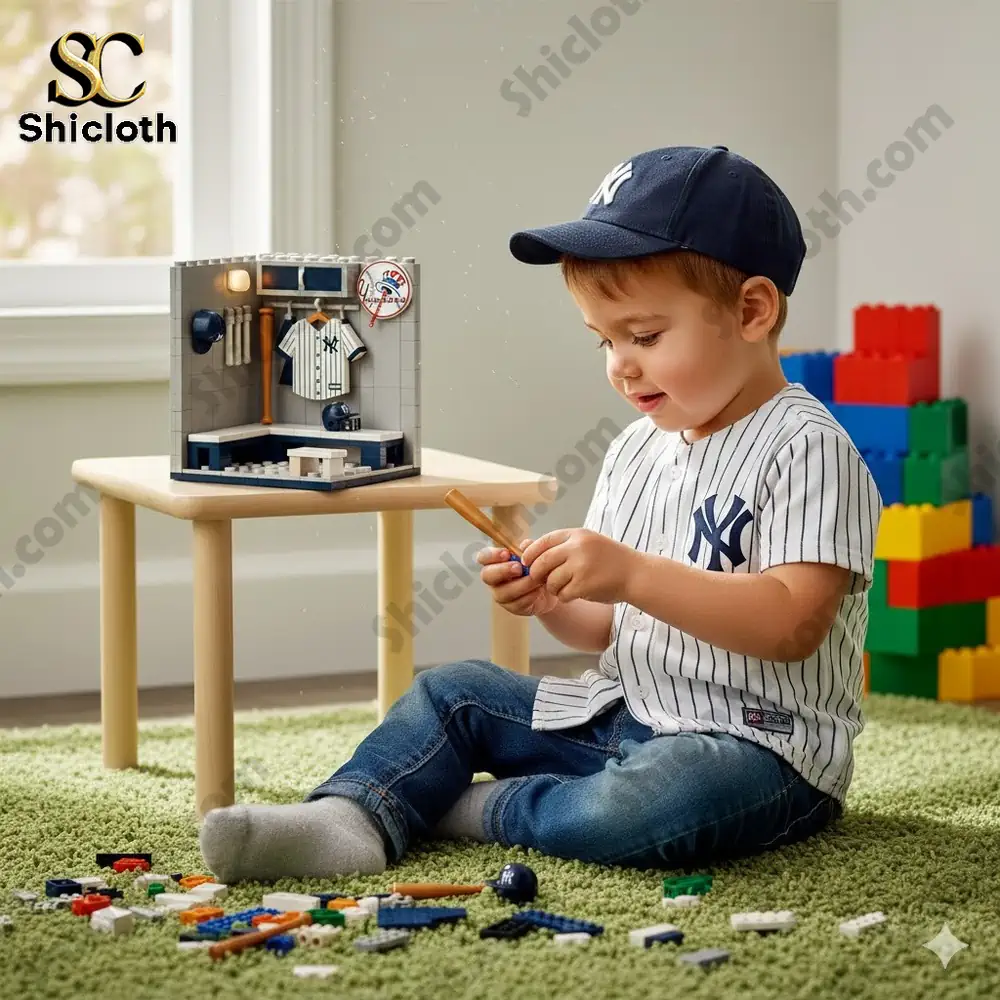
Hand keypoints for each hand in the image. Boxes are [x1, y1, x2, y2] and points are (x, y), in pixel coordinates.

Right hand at [477, 542, 558, 616]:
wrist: (550, 587)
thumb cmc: (537, 568)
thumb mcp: (535, 555)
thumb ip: (530, 548)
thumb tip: (525, 545)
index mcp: (496, 562)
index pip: (484, 557)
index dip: (491, 555)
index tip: (506, 553)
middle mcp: (494, 579)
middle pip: (487, 575)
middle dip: (502, 571)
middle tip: (519, 568)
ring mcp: (501, 595)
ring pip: (503, 592)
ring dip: (521, 585)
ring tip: (536, 579)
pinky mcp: (512, 607)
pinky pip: (517, 604)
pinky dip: (529, 596)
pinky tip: (538, 590)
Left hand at [521, 528, 638, 603]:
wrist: (636, 574)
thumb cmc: (609, 560)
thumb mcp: (586, 543)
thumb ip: (560, 545)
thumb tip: (524, 546)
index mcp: (577, 535)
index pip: (543, 542)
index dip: (531, 554)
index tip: (527, 563)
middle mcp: (577, 548)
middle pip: (542, 562)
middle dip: (537, 574)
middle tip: (541, 580)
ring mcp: (581, 566)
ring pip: (550, 581)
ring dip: (554, 588)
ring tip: (566, 587)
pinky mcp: (584, 584)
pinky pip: (562, 594)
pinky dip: (566, 597)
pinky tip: (577, 593)